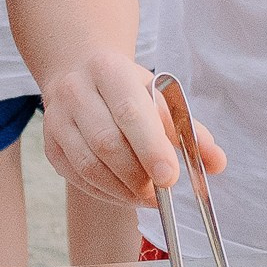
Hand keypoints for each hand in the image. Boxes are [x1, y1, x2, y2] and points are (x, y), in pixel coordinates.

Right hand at [39, 50, 225, 207]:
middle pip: (106, 142)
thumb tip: (216, 163)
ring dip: (122, 190)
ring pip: (89, 164)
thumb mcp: (159, 95)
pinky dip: (106, 193)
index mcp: (109, 70)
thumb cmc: (127, 88)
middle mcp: (76, 91)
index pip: (130, 112)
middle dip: (138, 175)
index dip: (151, 148)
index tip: (171, 177)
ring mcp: (57, 119)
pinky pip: (78, 178)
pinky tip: (125, 195)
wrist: (79, 71)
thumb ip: (189, 129)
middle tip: (160, 193)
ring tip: (146, 197)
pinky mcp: (50, 146)